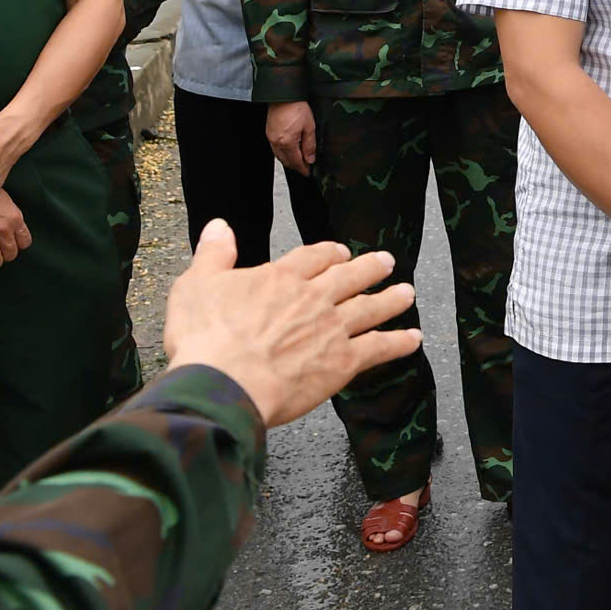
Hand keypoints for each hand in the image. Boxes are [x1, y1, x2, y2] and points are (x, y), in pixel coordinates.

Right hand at [164, 220, 421, 426]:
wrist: (224, 383)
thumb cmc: (204, 338)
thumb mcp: (196, 285)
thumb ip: (214, 254)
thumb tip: (219, 226)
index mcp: (280, 278)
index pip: (312, 257)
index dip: (328, 253)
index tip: (339, 252)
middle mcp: (313, 298)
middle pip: (349, 277)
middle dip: (370, 268)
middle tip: (387, 262)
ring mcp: (332, 329)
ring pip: (369, 307)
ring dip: (391, 299)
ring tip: (407, 292)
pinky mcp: (342, 362)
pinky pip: (379, 348)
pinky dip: (399, 343)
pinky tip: (414, 339)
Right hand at [266, 101, 316, 172]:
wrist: (283, 96)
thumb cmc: (296, 107)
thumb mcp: (309, 127)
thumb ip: (310, 145)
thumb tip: (310, 159)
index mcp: (287, 142)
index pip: (296, 161)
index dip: (303, 169)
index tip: (308, 172)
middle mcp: (276, 142)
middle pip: (286, 161)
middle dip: (296, 166)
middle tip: (304, 168)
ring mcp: (271, 138)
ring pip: (279, 156)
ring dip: (288, 160)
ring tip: (298, 161)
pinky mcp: (269, 133)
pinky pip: (275, 149)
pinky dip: (282, 153)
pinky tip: (288, 151)